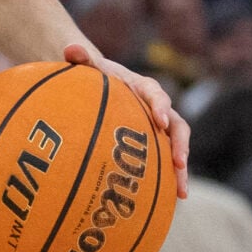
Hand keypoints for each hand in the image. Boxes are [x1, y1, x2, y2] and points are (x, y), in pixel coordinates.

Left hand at [64, 41, 190, 194]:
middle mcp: (157, 108)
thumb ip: (81, 58)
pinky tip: (168, 203)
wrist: (101, 84)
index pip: (156, 95)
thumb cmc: (95, 76)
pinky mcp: (154, 144)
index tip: (160, 121)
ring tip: (181, 192)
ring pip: (175, 148)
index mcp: (143, 88)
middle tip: (179, 163)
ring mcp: (158, 128)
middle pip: (176, 126)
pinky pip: (164, 162)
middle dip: (180, 145)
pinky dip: (167, 179)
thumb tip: (69, 48)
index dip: (161, 107)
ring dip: (181, 169)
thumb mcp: (88, 67)